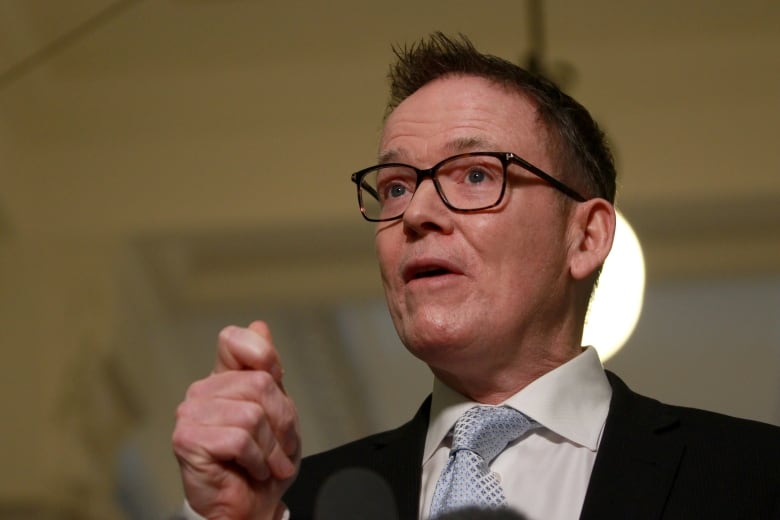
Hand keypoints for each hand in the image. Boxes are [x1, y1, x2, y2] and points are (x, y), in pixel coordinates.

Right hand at [172, 321, 300, 519]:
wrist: (251, 507)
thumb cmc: (262, 462)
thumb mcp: (278, 412)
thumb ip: (268, 370)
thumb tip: (259, 325)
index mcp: (222, 378)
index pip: (233, 340)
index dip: (262, 354)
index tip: (277, 380)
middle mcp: (202, 391)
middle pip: (260, 384)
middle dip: (282, 421)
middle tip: (281, 447)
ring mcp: (190, 414)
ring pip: (252, 414)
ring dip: (271, 447)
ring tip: (267, 463)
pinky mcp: (187, 440)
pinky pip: (239, 439)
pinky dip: (257, 460)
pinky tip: (252, 470)